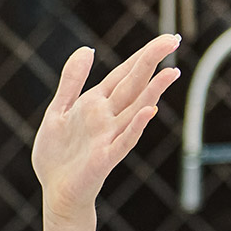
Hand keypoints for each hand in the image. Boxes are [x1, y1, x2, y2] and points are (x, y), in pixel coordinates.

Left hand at [32, 35, 180, 224]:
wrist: (56, 192)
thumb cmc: (58, 154)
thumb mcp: (59, 110)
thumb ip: (72, 81)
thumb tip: (87, 49)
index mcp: (96, 103)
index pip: (124, 74)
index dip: (143, 56)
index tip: (167, 38)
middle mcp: (107, 117)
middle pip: (133, 84)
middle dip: (151, 62)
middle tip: (175, 39)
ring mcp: (109, 136)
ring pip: (135, 109)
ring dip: (153, 91)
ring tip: (171, 71)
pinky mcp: (105, 158)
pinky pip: (124, 140)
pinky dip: (136, 126)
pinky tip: (148, 111)